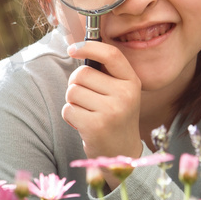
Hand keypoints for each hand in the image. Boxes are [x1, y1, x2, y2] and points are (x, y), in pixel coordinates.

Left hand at [62, 40, 142, 162]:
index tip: (72, 48)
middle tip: (86, 98)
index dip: (89, 47)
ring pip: (72, 92)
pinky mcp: (96, 126)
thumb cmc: (114, 116)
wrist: (121, 152)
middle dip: (75, 84)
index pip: (111, 55)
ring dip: (73, 102)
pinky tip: (84, 124)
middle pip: (82, 74)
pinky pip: (68, 110)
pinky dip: (70, 116)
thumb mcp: (119, 92)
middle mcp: (125, 95)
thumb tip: (77, 47)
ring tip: (87, 112)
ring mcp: (112, 111)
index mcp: (132, 82)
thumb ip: (104, 72)